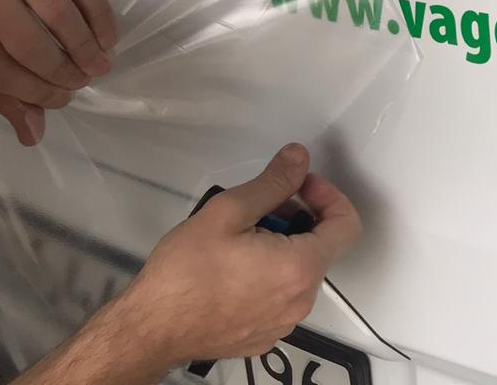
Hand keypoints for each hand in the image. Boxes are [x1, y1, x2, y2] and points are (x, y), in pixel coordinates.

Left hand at [0, 0, 116, 145]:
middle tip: (84, 81)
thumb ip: (3, 93)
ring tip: (100, 63)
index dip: (33, 93)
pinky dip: (98, 11)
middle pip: (26, 41)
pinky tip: (106, 34)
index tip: (60, 101)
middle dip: (62, 70)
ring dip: (85, 44)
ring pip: (57, 11)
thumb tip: (34, 135)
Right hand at [116, 144, 361, 365]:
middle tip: (260, 208)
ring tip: (241, 238)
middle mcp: (301, 301)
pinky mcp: (264, 336)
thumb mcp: (228, 212)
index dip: (328, 196)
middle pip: (321, 247)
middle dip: (298, 218)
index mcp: (300, 268)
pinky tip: (234, 269)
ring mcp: (283, 323)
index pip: (347, 224)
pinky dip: (269, 275)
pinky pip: (281, 297)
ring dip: (283, 247)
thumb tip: (299, 159)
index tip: (300, 186)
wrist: (149, 331)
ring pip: (300, 272)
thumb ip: (273, 183)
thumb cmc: (184, 274)